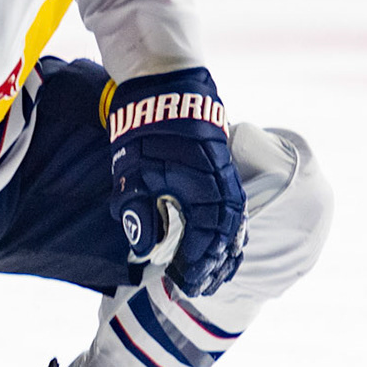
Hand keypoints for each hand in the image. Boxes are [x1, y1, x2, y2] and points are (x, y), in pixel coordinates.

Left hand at [107, 68, 245, 297]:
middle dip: (214, 265)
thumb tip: (146, 249)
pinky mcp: (221, 164)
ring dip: (225, 249)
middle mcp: (221, 185)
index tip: (182, 287)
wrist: (164, 77)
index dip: (194, 267)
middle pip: (225, 237)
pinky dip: (229, 227)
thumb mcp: (132, 170)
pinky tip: (223, 238)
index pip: (204, 242)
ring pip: (234, 222)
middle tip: (200, 290)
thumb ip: (138, 212)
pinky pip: (233, 204)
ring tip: (217, 273)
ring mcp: (224, 174)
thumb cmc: (143, 123)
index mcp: (201, 190)